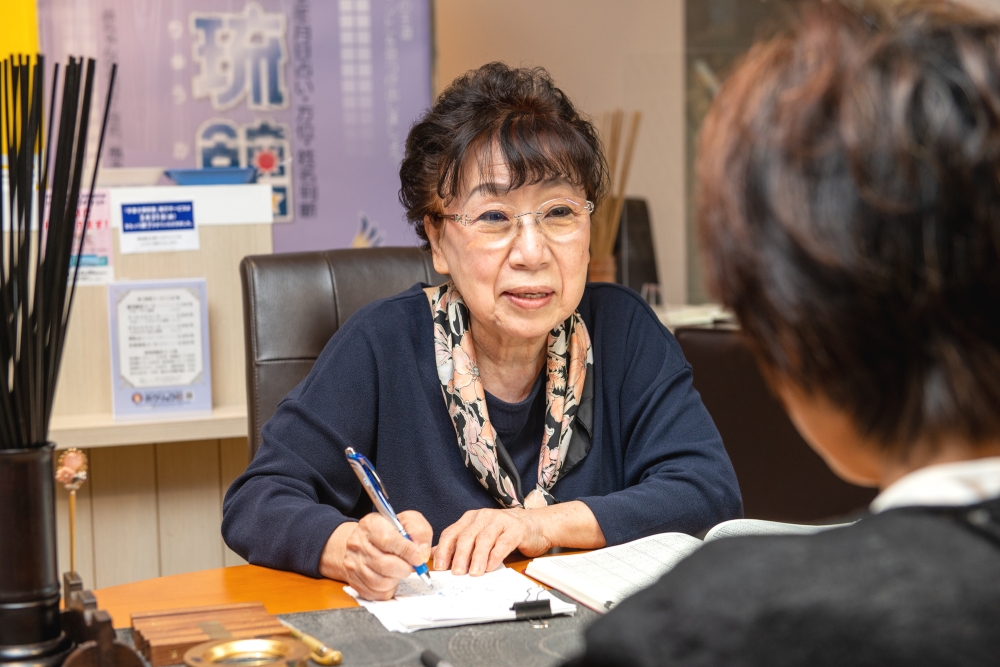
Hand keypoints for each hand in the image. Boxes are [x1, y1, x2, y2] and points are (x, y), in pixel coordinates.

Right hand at [319, 510, 431, 599]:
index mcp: (370, 525)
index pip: (388, 540)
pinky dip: (389, 589)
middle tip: (410, 565)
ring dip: (396, 579)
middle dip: (404, 568)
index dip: (407, 552)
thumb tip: (422, 555)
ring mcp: (353, 564)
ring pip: (381, 582)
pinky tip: (390, 578)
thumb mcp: (407, 522)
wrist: (364, 541)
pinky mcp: (354, 581)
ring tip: (399, 570)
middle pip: (385, 565)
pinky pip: (377, 593)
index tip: (418, 558)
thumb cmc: (389, 531)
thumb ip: (420, 533)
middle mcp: (357, 544)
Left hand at [432, 508, 550, 575]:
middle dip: (460, 555)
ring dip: (477, 557)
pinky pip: (503, 542)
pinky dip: (496, 555)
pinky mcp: (516, 529)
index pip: (452, 532)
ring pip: (484, 539)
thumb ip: (459, 544)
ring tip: (473, 573)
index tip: (440, 567)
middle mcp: (484, 517)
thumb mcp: (479, 536)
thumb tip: (435, 555)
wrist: (536, 525)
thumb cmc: (504, 533)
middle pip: (467, 536)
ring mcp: (501, 521)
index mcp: (471, 518)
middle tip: (456, 572)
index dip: (444, 550)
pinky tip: (491, 566)